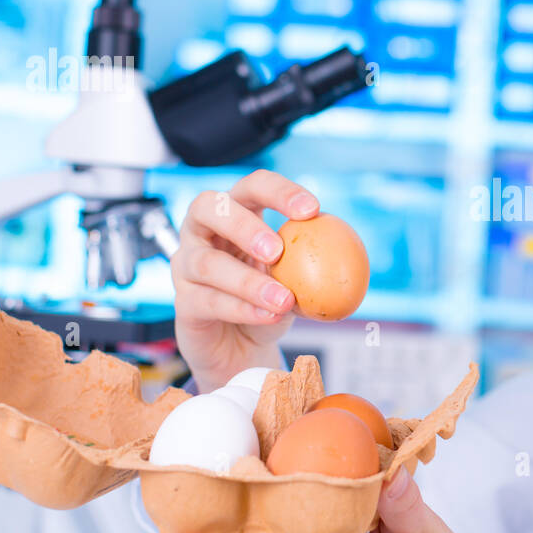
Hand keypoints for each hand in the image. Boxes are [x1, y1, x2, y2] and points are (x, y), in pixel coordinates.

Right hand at [172, 169, 318, 393]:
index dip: (280, 192)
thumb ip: (316, 264)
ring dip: (247, 281)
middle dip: (243, 225)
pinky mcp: (183, 302)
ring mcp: (186, 266)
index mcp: (235, 213)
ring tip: (284, 299)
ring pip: (206, 263)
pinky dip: (241, 308)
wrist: (241, 346)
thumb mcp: (298, 279)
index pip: (253, 186)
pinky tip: (270, 315)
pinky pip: (207, 301)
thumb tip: (350, 256)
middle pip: (209, 207)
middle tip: (277, 250)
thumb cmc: (270, 301)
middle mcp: (202, 232)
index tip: (312, 210)